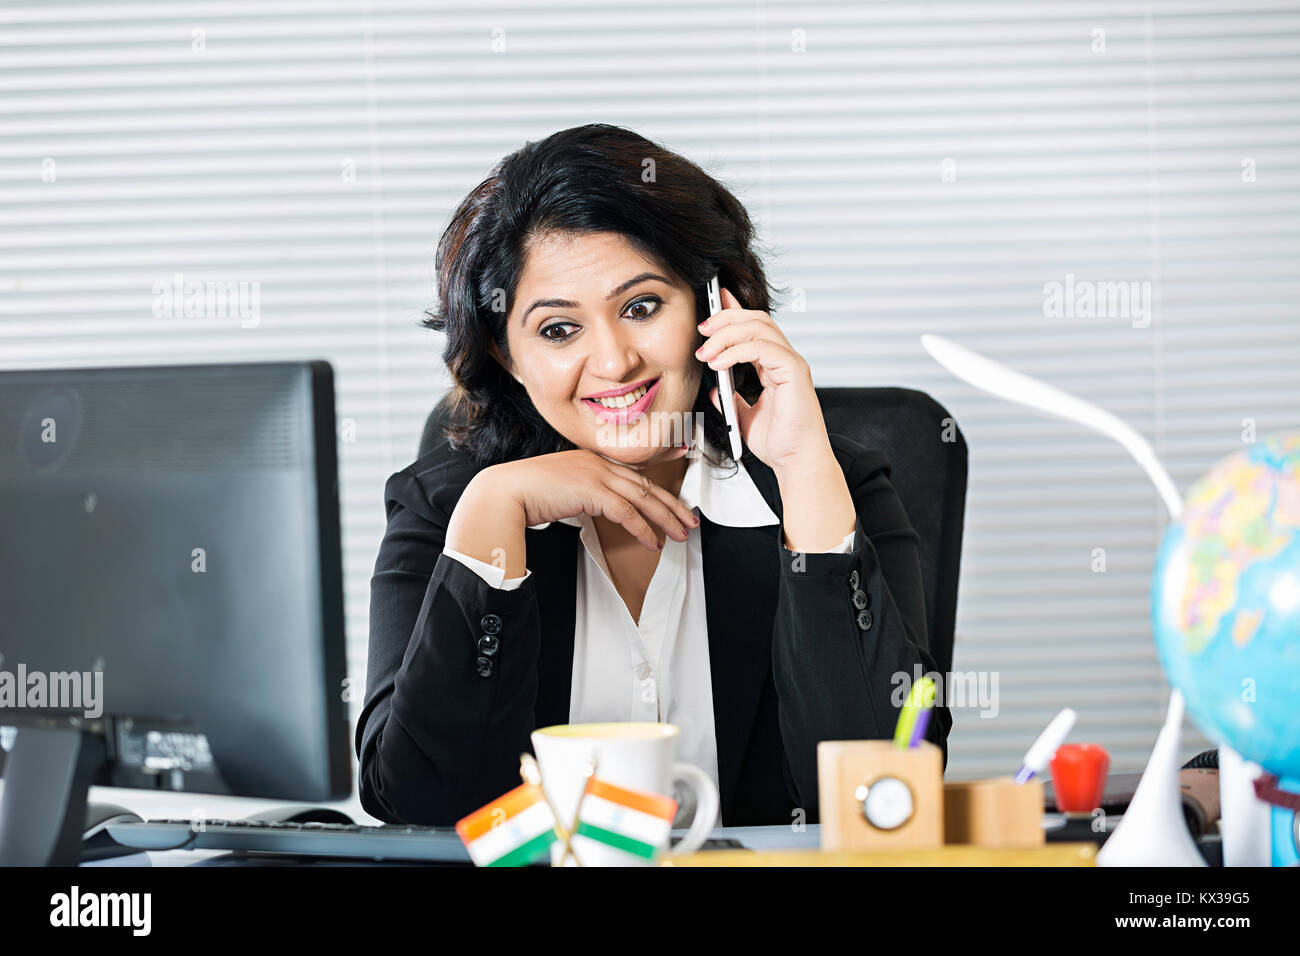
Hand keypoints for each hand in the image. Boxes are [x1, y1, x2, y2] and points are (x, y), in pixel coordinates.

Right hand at [492, 448, 698, 551]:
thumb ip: (582, 493)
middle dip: (671, 504)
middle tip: (688, 519)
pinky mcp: (592, 490)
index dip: (659, 473)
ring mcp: (595, 474)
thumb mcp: (561, 488)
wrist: (506, 492)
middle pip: (644, 484)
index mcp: (591, 459)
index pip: (633, 469)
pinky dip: (642, 528)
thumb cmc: (526, 493)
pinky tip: (651, 541)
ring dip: (664, 518)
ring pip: (642, 497)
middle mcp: (597, 463)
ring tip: (678, 534)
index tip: (678, 476)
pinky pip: (626, 512)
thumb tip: (594, 506)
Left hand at [694, 286, 832, 474]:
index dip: (733, 311)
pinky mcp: (794, 372)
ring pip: (759, 328)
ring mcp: (792, 363)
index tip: (712, 302)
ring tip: (705, 351)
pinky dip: (737, 351)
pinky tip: (719, 363)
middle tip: (701, 331)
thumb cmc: (780, 443)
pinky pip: (763, 348)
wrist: (795, 462)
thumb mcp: (744, 417)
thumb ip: (731, 400)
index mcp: (774, 366)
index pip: (754, 328)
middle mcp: (785, 360)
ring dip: (726, 335)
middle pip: (756, 320)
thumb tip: (715, 389)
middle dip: (725, 319)